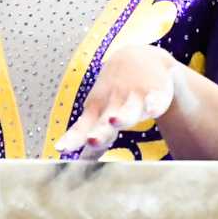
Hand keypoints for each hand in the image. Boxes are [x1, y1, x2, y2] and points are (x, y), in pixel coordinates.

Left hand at [57, 44, 178, 159]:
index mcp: (97, 111)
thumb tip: (80, 161)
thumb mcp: (98, 110)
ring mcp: (134, 98)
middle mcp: (114, 105)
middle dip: (99, 132)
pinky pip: (156, 99)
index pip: (82, 128)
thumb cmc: (114, 92)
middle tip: (91, 140)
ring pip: (129, 110)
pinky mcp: (156, 92)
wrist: (138, 56)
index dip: (73, 138)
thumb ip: (89, 134)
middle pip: (105, 122)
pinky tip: (153, 109)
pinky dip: (154, 103)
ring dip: (122, 116)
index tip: (61, 148)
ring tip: (115, 120)